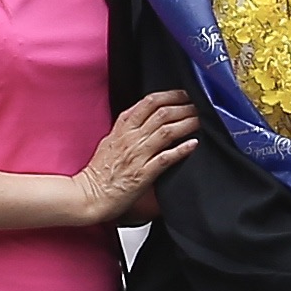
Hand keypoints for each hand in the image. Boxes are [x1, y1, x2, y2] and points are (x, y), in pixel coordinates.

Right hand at [70, 93, 202, 221]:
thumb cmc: (100, 172)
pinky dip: (181, 150)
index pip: (148, 102)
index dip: (170, 95)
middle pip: (162, 113)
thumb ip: (126, 128)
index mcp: (122, 128)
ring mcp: (138, 155)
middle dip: (183, 107)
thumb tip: (144, 118)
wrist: (90, 195)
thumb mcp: (110, 141)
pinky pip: (166, 158)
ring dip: (187, 123)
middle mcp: (131, 138)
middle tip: (198, 106)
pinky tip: (193, 144)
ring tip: (200, 120)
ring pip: (167, 131)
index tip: (184, 94)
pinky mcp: (143, 174)